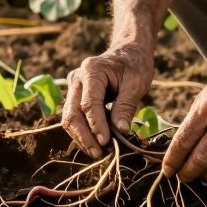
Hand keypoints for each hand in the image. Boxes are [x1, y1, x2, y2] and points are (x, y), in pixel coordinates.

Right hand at [62, 42, 154, 158]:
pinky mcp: (75, 95)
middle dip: (84, 136)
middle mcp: (77, 78)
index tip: (106, 143)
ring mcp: (73, 86)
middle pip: (73, 112)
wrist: (129, 52)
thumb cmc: (135, 65)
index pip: (89, 103)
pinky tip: (95, 142)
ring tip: (98, 152)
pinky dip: (83, 131)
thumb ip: (126, 106)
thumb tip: (121, 132)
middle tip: (99, 154)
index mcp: (92, 70)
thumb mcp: (137, 83)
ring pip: (69, 117)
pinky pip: (74, 116)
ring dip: (81, 136)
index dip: (96, 125)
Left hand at [161, 66, 206, 181]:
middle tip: (182, 177)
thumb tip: (178, 150)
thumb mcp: (204, 98)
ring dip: (205, 174)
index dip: (173, 160)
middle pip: (200, 158)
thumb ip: (192, 122)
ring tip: (199, 173)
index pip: (184, 141)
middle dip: (187, 172)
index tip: (167, 170)